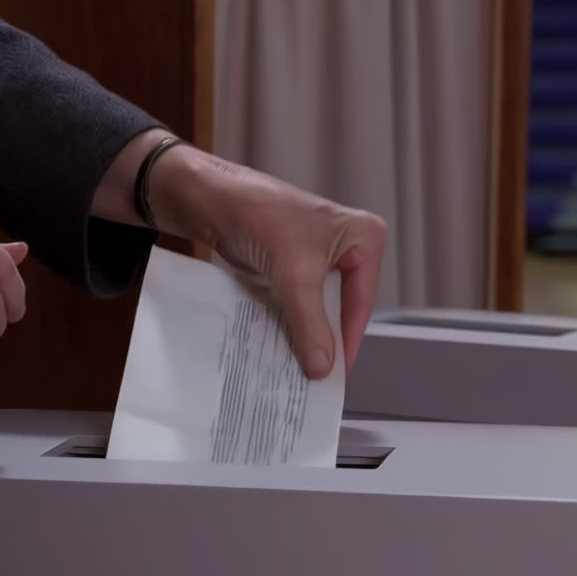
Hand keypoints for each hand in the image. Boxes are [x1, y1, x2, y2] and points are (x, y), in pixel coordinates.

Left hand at [147, 146, 387, 379]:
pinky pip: (298, 302)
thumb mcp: (294, 275)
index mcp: (364, 238)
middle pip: (343, 305)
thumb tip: (322, 366)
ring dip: (305, 332)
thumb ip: (310, 324)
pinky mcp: (294, 265)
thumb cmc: (259, 214)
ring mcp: (320, 256)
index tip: (336, 373)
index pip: (362, 300)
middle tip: (314, 375)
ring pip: (319, 306)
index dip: (348, 338)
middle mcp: (348, 246)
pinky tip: (281, 344)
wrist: (212, 200)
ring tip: (296, 366)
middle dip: (326, 337)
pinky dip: (289, 321)